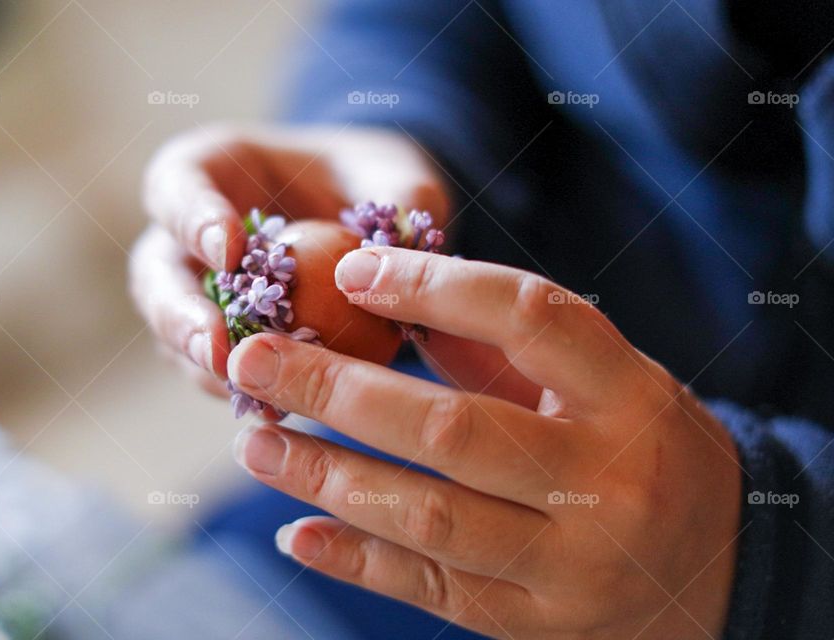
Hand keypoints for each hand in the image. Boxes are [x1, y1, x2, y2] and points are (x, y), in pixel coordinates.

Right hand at [129, 124, 448, 386]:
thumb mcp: (394, 175)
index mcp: (213, 171)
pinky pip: (220, 373)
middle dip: (180, 315)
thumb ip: (398, 197)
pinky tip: (279, 412)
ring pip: (176, 336)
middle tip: (217, 348)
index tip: (228, 251)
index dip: (190, 217)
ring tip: (249, 395)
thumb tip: (398, 243)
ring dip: (207, 368)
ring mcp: (200, 296)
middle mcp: (191, 238)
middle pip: (156, 275)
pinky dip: (245, 391)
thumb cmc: (372, 181)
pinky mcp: (224, 345)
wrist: (373, 225)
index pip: (176, 185)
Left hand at [226, 248, 741, 638]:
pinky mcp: (537, 625)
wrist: (723, 568)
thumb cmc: (644, 448)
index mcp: (631, 397)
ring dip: (327, 476)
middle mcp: (607, 483)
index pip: (531, 318)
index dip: (434, 285)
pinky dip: (356, 559)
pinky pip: (433, 592)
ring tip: (255, 439)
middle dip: (339, 390)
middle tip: (255, 358)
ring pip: (430, 517)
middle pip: (453, 429)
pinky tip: (294, 530)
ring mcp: (572, 565)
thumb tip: (384, 294)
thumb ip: (502, 343)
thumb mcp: (607, 380)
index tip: (351, 269)